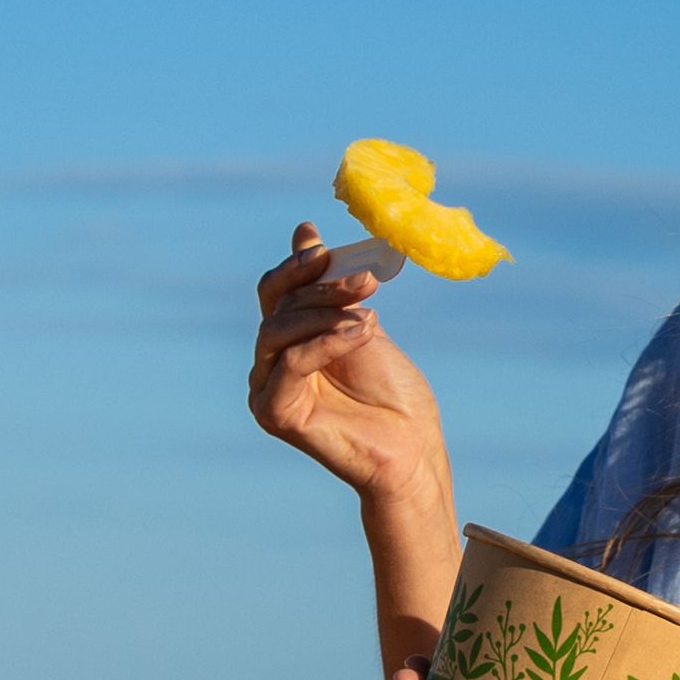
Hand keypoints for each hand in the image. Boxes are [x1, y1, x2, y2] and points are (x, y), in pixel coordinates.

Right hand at [252, 229, 450, 506]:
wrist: (412, 448)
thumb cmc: (391, 394)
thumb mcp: (360, 323)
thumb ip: (331, 287)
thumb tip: (303, 231)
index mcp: (287, 342)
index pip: (275, 291)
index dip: (299, 266)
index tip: (328, 251)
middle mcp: (269, 365)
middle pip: (275, 306)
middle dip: (319, 287)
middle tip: (365, 280)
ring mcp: (267, 390)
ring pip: (278, 330)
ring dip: (325, 313)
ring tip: (370, 315)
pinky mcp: (274, 414)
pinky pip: (291, 363)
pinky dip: (325, 342)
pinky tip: (360, 334)